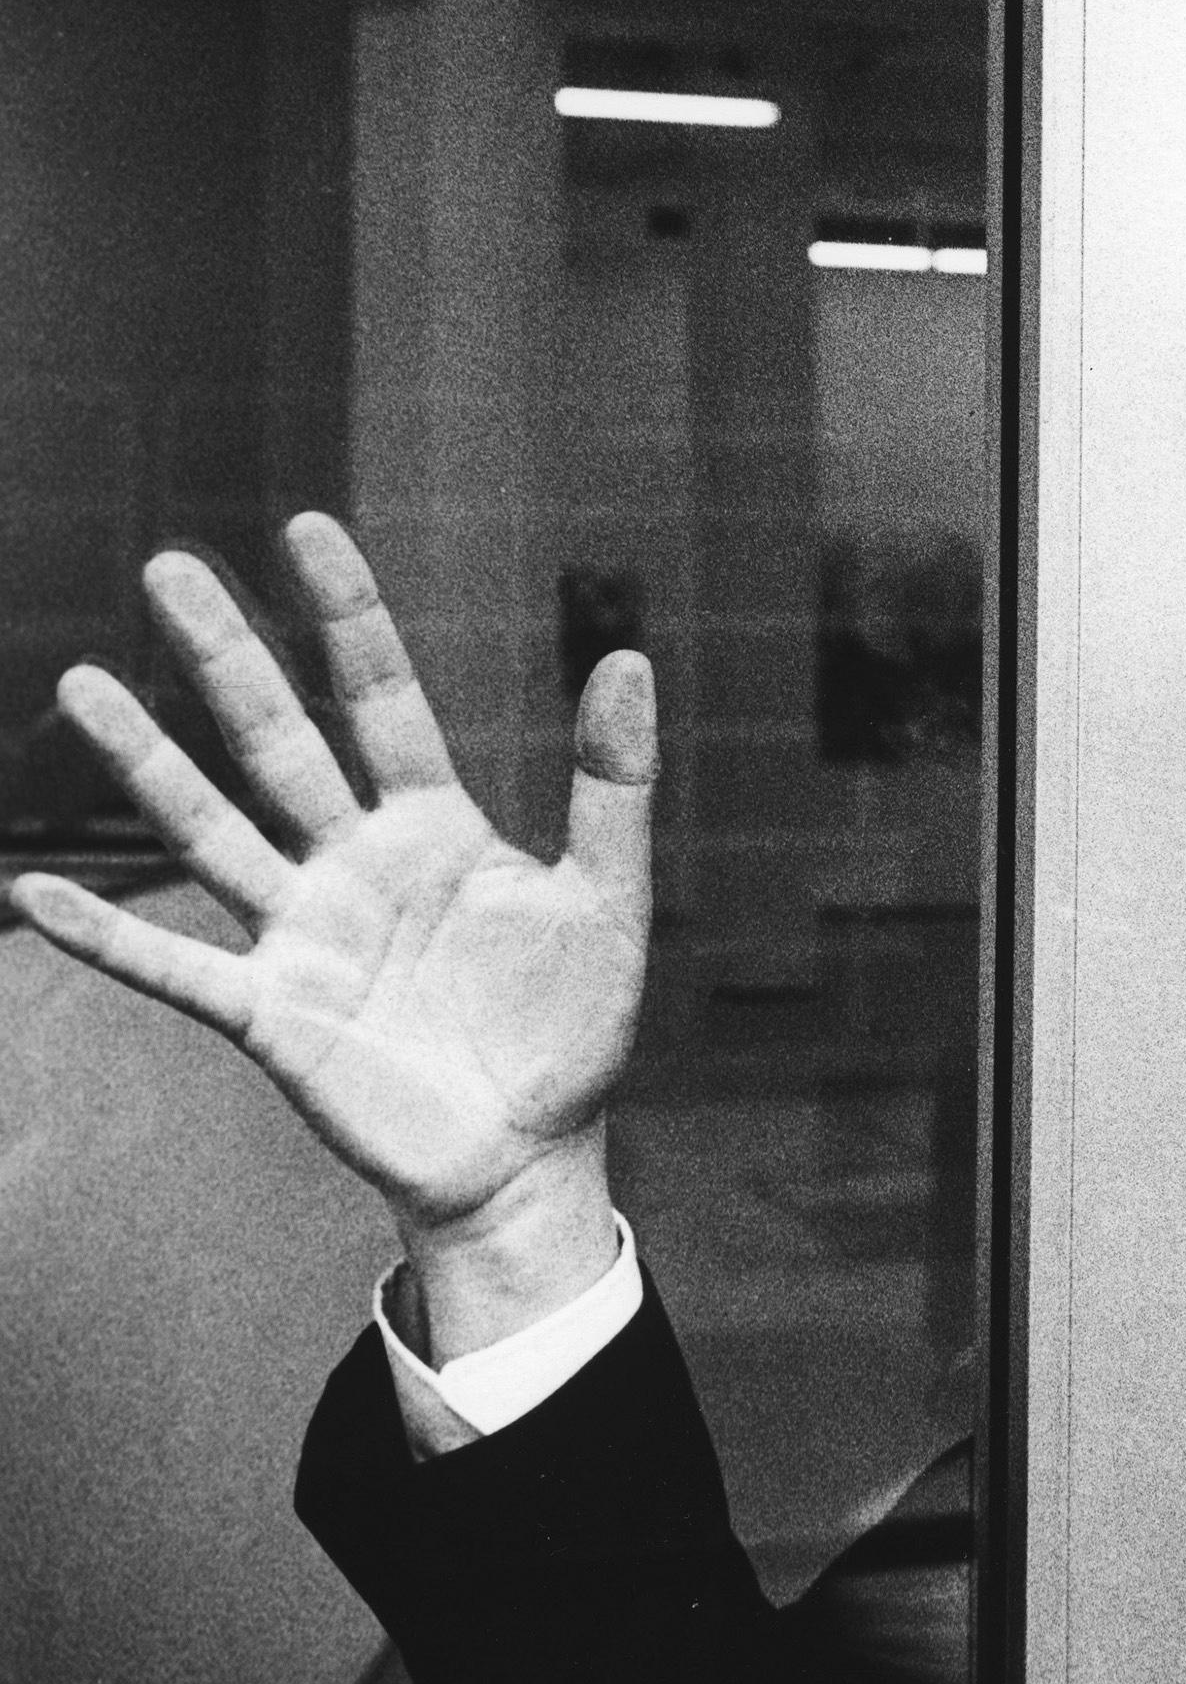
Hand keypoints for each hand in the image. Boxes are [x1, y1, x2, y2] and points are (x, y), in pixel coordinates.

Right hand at [8, 515, 655, 1355]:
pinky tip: (36, 893)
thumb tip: (628, 657)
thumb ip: (613, 785)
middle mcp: (352, 861)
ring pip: (210, 830)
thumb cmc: (568, 1031)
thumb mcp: (606, 901)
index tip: (307, 526)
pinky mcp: (271, 1014)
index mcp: (433, 823)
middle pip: (276, 738)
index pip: (380, 695)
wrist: (528, 1157)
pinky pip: (174, 967)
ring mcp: (302, 934)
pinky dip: (107, 936)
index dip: (347, 614)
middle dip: (226, 656)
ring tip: (81, 682)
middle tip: (167, 566)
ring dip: (147, 761)